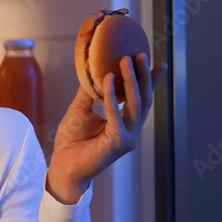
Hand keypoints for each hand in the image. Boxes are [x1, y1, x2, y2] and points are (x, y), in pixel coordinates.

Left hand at [47, 53, 167, 203]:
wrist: (63, 167)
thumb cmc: (72, 142)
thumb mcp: (80, 110)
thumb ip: (89, 93)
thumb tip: (92, 70)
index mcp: (125, 123)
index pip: (140, 98)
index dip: (150, 81)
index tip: (158, 63)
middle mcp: (130, 129)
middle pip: (142, 98)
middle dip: (143, 75)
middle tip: (139, 55)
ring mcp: (127, 137)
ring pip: (134, 104)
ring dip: (130, 80)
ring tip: (125, 60)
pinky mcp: (118, 142)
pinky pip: (116, 114)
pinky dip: (111, 96)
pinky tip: (107, 78)